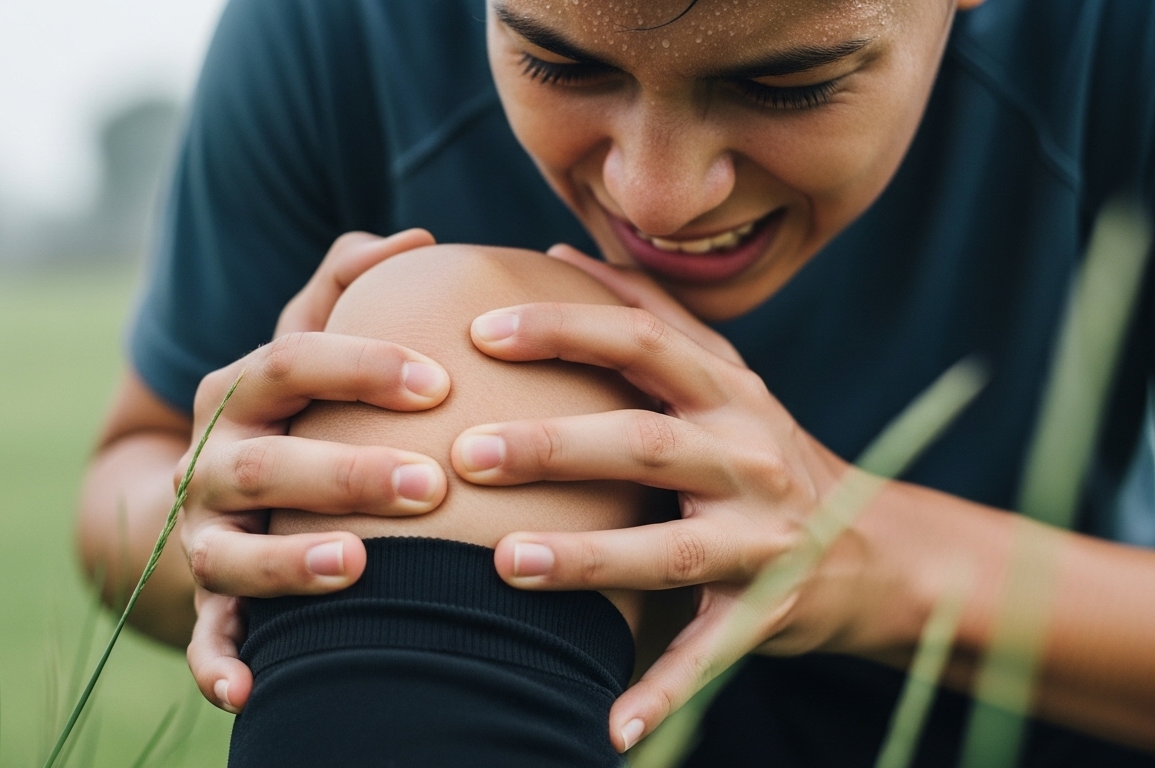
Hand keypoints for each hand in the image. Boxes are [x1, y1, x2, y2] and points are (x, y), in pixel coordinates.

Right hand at [182, 229, 444, 712]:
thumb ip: (350, 285)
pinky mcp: (209, 600)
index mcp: (240, 389)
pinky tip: (253, 692)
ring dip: (287, 563)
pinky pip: (207, 638)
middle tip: (432, 486)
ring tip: (356, 567)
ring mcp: (205, 535)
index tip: (440, 382)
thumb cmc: (296, 407)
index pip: (290, 362)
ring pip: (230, 553)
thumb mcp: (310, 342)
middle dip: (345, 473)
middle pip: (267, 464)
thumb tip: (419, 237)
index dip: (360, 367)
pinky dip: (219, 665)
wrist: (222, 494)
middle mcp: (212, 460)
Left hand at [452, 245, 853, 751]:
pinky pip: (709, 657)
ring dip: (590, 559)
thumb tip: (558, 251)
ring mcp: (764, 539)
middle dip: (555, 446)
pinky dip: (661, 693)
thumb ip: (649, 313)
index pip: (642, 341)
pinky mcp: (769, 614)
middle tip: (466, 454)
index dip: (565, 328)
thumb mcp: (723, 376)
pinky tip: (605, 728)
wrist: (876, 550)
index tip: (478, 330)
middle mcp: (751, 456)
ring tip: (507, 565)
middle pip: (645, 442)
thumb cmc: (766, 449)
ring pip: (672, 549)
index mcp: (728, 391)